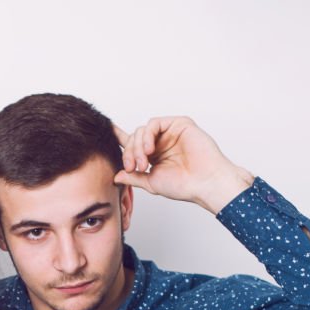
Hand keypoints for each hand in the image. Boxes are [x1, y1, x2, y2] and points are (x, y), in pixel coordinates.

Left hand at [113, 117, 253, 213]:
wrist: (204, 183)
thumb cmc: (184, 186)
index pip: (133, 144)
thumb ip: (133, 177)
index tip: (105, 133)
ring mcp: (170, 132)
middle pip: (134, 138)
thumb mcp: (151, 182)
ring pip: (142, 130)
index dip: (119, 139)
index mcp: (154, 155)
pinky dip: (147, 135)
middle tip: (133, 168)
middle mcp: (161, 142)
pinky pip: (154, 123)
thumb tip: (115, 175)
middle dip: (129, 153)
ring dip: (137, 146)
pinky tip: (149, 149)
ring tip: (143, 163)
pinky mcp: (179, 124)